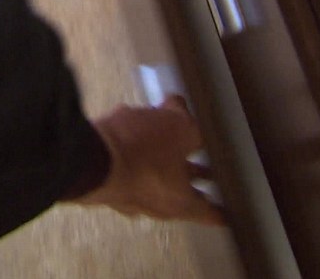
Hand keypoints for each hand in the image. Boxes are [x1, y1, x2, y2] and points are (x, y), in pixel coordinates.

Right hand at [74, 95, 223, 225]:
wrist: (87, 157)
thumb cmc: (138, 153)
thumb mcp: (180, 128)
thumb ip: (189, 121)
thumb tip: (181, 107)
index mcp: (180, 201)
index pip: (211, 212)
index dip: (225, 209)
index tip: (233, 211)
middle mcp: (153, 205)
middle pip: (180, 192)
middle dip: (192, 175)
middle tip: (205, 167)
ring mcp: (126, 195)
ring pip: (152, 177)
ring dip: (161, 159)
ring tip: (166, 136)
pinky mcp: (105, 182)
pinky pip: (128, 167)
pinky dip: (135, 151)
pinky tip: (133, 129)